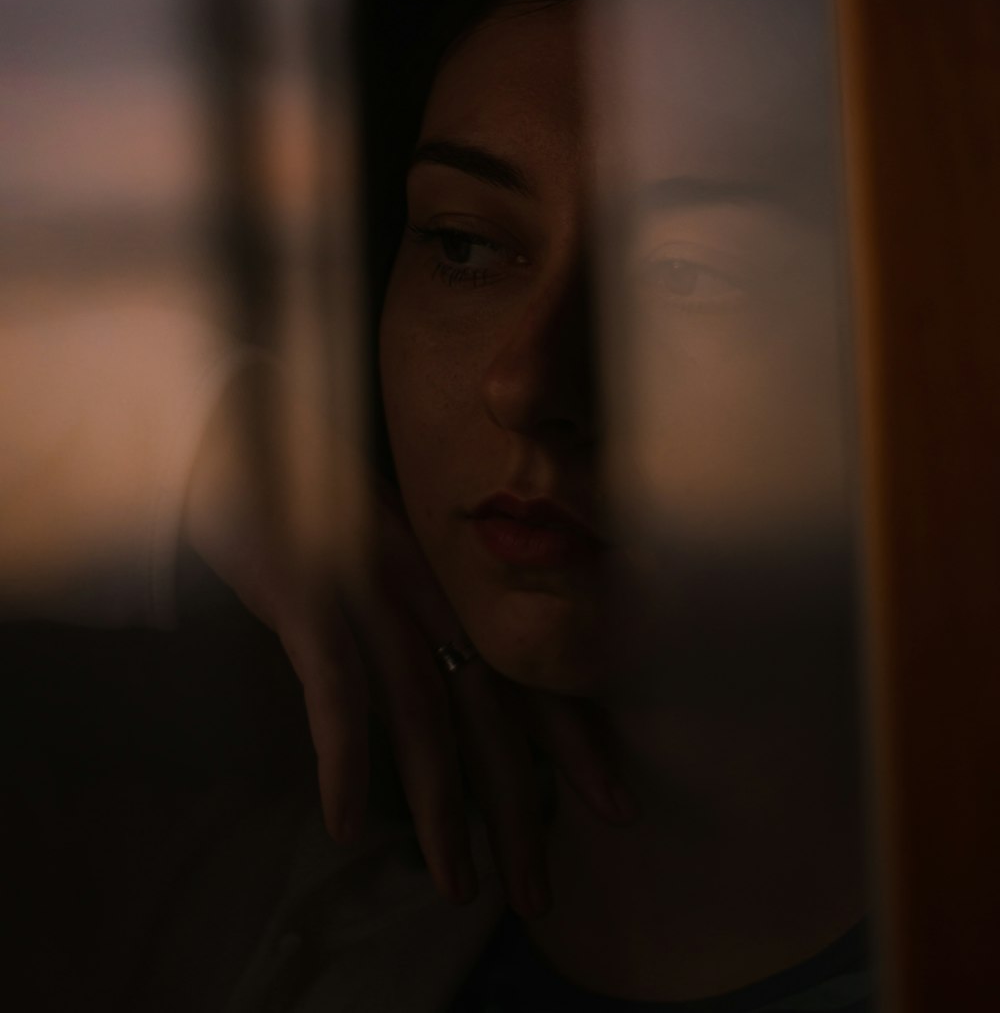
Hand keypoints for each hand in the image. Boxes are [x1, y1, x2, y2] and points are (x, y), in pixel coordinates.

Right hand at [185, 395, 634, 916]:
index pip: (525, 662)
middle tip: (541, 891)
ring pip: (423, 709)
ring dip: (442, 805)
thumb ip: (421, 600)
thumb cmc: (308, 489)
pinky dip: (344, 757)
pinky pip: (335, 688)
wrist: (237, 420)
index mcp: (449, 571)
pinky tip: (347, 823)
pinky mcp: (306, 592)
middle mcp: (425, 581)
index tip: (612, 802)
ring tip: (459, 884)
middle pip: (490, 701)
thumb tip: (456, 675)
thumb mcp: (382, 541)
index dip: (573, 736)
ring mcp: (368, 585)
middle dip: (518, 802)